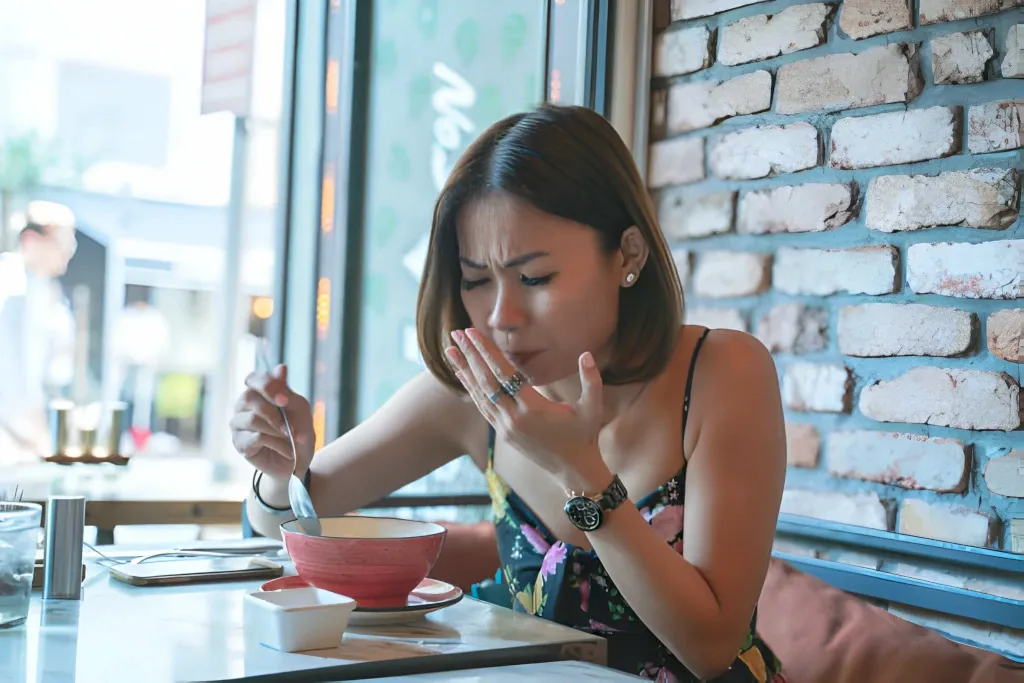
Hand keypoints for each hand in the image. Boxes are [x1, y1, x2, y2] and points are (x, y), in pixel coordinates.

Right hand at [230, 364, 314, 479]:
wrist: (298, 460)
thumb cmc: (298, 429)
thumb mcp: (298, 407)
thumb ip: (286, 390)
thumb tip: (281, 367)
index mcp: (257, 391)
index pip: (253, 378)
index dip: (267, 386)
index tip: (285, 400)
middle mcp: (243, 405)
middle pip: (249, 398)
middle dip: (274, 413)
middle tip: (289, 426)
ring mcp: (238, 424)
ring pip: (252, 420)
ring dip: (277, 430)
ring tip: (290, 439)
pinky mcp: (239, 443)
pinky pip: (255, 438)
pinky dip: (277, 444)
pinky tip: (286, 449)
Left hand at [445, 328, 610, 491]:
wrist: (573, 471)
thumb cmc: (584, 436)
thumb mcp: (593, 408)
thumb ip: (592, 380)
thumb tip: (587, 354)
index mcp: (534, 408)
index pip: (504, 374)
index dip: (488, 352)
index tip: (473, 333)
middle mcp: (514, 418)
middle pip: (486, 381)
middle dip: (471, 355)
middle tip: (457, 333)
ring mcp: (505, 427)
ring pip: (480, 394)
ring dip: (464, 370)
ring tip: (450, 350)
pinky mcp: (502, 433)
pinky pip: (482, 407)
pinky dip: (471, 389)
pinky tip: (462, 374)